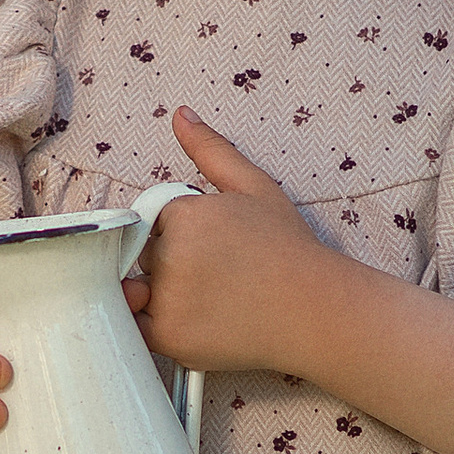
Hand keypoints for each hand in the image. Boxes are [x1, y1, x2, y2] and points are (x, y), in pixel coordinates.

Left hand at [129, 104, 453, 453]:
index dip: (177, 233)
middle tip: (217, 275)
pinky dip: (156, 326)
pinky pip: (138, 328)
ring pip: (138, 292)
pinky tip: (194, 319)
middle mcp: (169, 256)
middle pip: (141, 255)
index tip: (211, 247)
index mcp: (182, 215)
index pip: (150, 221)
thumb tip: (180, 115)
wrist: (315, 310)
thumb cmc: (289, 249)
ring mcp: (167, 299)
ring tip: (209, 299)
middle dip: (168, 263)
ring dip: (160, 295)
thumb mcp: (254, 187)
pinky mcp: (168, 338)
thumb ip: (211, 150)